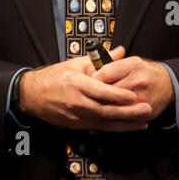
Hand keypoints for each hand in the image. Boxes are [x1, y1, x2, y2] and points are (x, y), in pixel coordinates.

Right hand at [18, 45, 151, 131]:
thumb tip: (121, 51)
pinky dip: (114, 128)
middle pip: (106, 110)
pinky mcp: (77, 125)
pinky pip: (98, 128)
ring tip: (143, 123)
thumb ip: (100, 59)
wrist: (32, 95)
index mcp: (76, 84)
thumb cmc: (54, 77)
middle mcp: (77, 102)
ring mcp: (76, 116)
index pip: (100, 91)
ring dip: (125, 124)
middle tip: (146, 111)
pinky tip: (128, 127)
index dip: (118, 95)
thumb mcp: (75, 63)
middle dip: (128, 113)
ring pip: (104, 123)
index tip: (133, 96)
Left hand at [91, 50, 174, 123]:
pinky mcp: (143, 113)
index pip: (104, 73)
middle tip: (90, 95)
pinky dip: (111, 117)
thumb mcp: (131, 63)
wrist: (169, 86)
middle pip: (107, 92)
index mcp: (134, 65)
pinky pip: (122, 118)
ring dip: (101, 107)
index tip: (89, 81)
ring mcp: (142, 98)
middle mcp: (139, 81)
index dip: (93, 78)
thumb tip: (92, 71)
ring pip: (112, 107)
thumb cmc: (147, 73)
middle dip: (95, 95)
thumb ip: (112, 64)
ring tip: (96, 105)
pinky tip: (106, 115)